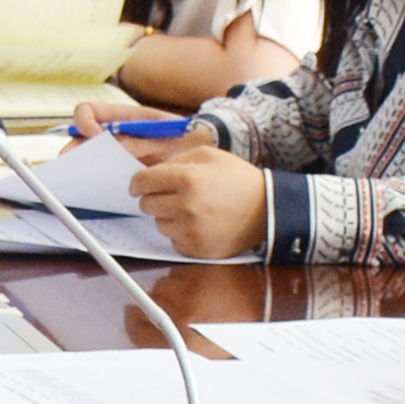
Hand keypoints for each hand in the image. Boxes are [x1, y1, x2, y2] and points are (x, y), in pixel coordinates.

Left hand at [130, 142, 269, 259]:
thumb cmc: (238, 179)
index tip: (138, 186)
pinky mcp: (196, 248)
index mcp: (187, 178)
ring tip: (191, 209)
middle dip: (154, 198)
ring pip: (158, 223)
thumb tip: (150, 172)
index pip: (142, 182)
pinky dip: (180, 233)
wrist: (267, 209)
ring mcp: (190, 230)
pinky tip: (198, 224)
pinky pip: (172, 240)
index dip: (137, 183)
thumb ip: (176, 160)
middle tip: (171, 196)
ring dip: (168, 216)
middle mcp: (185, 205)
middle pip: (146, 204)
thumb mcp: (209, 155)